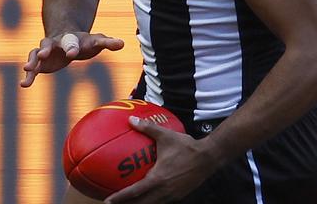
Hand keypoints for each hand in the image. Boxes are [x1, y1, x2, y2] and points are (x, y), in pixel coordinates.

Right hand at [20, 32, 123, 87]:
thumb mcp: (96, 41)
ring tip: (27, 69)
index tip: (72, 54)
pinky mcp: (41, 62)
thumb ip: (107, 42)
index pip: (71, 41)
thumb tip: (122, 43)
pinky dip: (29, 75)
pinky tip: (24, 84)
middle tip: (42, 54)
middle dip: (45, 48)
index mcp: (71, 38)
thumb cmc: (84, 42)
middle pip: (48, 43)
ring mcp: (46, 52)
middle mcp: (55, 43)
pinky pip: (33, 67)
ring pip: (36, 53)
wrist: (67, 39)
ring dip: (32, 60)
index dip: (72, 47)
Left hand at [104, 116, 218, 203]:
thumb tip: (131, 120)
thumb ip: (147, 128)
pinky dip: (151, 202)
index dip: (120, 198)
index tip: (107, 201)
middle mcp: (163, 191)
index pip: (134, 193)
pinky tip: (147, 198)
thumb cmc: (186, 146)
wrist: (208, 157)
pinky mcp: (178, 196)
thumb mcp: (166, 135)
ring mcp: (172, 196)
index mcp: (158, 179)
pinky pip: (161, 202)